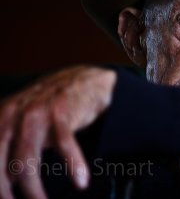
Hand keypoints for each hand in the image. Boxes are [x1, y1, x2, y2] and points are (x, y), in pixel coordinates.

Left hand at [0, 66, 116, 198]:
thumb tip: (7, 181)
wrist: (82, 81)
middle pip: (2, 166)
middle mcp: (10, 116)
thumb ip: (9, 148)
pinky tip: (81, 181)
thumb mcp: (22, 122)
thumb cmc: (51, 107)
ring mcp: (36, 114)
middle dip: (7, 194)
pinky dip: (73, 166)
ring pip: (27, 162)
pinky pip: (65, 145)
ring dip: (34, 191)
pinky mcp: (61, 112)